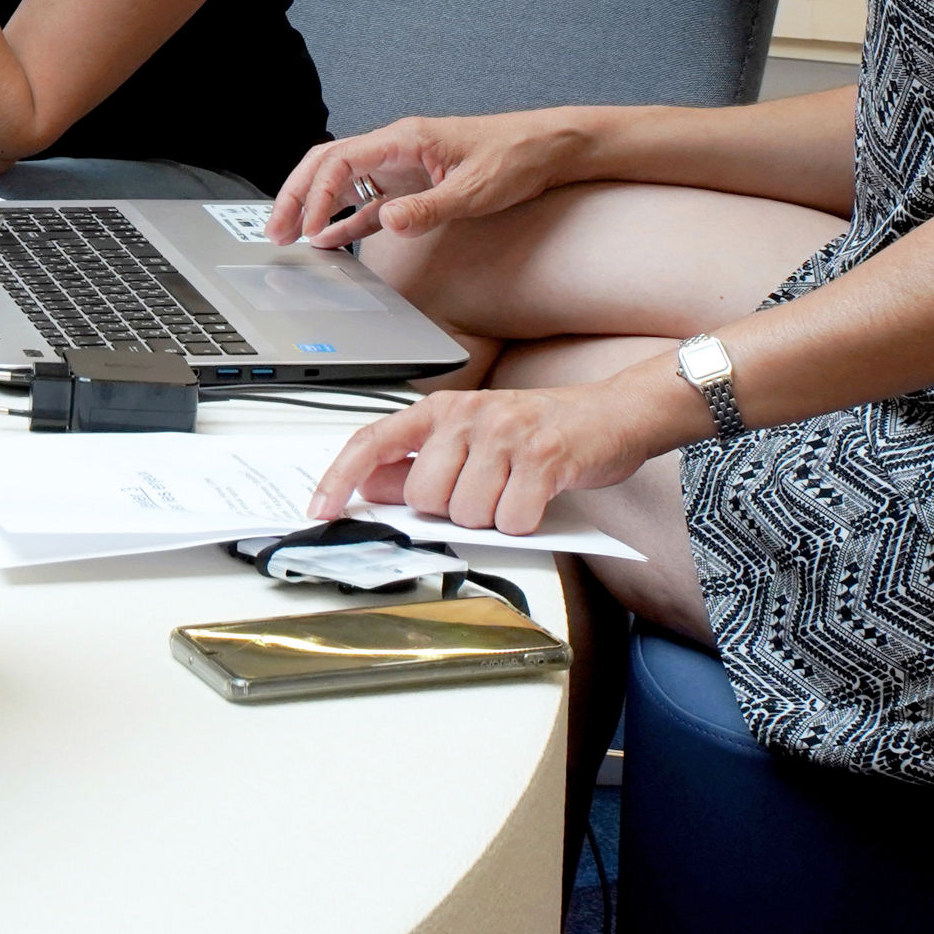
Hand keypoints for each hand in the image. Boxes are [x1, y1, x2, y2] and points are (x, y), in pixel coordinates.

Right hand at [271, 109, 596, 249]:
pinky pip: (368, 202)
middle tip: (276, 230)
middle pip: (326, 166)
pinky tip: (331, 240)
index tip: (309, 227)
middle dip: (296, 196)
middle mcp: (394, 149)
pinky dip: (346, 220)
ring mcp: (401, 167)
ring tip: (290, 236)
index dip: (316, 194)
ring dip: (314, 207)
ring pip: (340, 182)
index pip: (340, 161)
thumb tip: (387, 222)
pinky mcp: (413, 185)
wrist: (548, 148)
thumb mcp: (475, 189)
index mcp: (403, 140)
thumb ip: (429, 207)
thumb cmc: (516, 157)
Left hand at [305, 371, 700, 535]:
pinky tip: (538, 499)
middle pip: (424, 496)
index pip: (373, 440)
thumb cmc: (540, 433)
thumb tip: (371, 487)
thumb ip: (421, 462)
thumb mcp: (473, 440)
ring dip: (491, 520)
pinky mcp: (542, 458)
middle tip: (485, 493)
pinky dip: (524, 524)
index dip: (340, 476)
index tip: (319, 508)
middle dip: (451, 512)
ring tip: (515, 492)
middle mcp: (468, 415)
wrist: (613, 414)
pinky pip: (511, 520)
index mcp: (442, 410)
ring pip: (466, 514)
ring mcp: (504, 434)